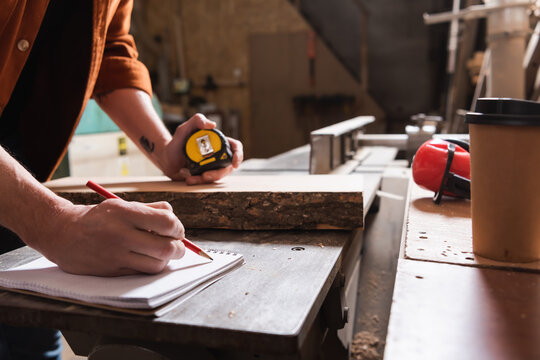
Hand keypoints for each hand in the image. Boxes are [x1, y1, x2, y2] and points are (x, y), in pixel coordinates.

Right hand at [35, 200, 184, 275]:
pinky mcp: (113, 271)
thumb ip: (150, 209)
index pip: (167, 222)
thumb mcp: (121, 205)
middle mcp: (121, 234)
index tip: (177, 229)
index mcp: (125, 213)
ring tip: (162, 252)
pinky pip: (142, 272)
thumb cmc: (97, 218)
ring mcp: (116, 255)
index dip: (178, 228)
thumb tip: (174, 219)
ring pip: (157, 264)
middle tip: (178, 245)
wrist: (62, 233)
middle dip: (179, 248)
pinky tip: (148, 258)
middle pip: (166, 248)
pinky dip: (151, 266)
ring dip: (166, 260)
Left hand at [162, 113, 243, 184]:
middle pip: (228, 166)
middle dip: (218, 174)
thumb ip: (196, 120)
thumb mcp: (184, 129)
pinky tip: (188, 179)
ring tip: (190, 178)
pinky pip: (206, 182)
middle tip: (205, 175)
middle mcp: (218, 155)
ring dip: (205, 179)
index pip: (235, 147)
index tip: (233, 163)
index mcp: (218, 143)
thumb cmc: (177, 142)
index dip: (238, 155)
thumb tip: (212, 124)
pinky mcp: (205, 176)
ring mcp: (212, 167)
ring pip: (217, 176)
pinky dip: (198, 182)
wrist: (165, 157)